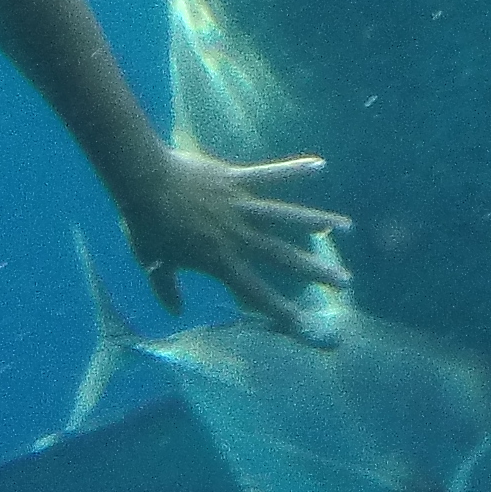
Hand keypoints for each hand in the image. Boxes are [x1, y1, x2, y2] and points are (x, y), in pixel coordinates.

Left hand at [125, 148, 352, 333]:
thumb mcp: (153, 261)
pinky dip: (295, 170)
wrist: (142, 181)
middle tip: (346, 282)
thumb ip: (166, 287)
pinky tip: (320, 165)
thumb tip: (174, 312)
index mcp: (218, 260)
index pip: (255, 291)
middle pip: (284, 257)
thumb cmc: (144, 223)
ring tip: (348, 226)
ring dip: (319, 222)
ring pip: (286, 217)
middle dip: (317, 271)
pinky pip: (271, 175)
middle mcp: (236, 236)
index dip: (280, 311)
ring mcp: (240, 206)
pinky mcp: (236, 179)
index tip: (304, 326)